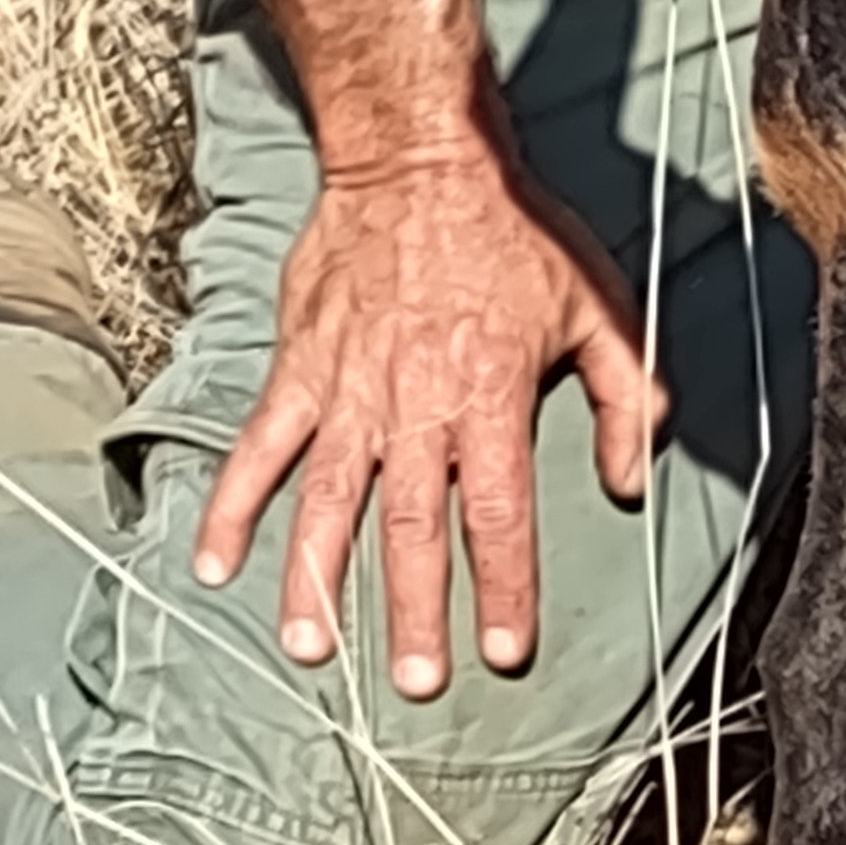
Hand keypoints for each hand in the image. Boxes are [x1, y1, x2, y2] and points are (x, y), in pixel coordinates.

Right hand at [198, 0, 665, 698]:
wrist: (420, 161)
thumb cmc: (515, 231)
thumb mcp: (598, 305)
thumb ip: (624, 395)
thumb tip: (630, 477)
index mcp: (491, 398)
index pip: (498, 515)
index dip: (503, 589)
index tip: (504, 652)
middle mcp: (415, 409)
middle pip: (412, 530)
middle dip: (413, 614)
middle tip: (416, 683)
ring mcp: (349, 393)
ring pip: (328, 505)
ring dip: (317, 583)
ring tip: (313, 651)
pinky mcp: (300, 370)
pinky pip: (261, 448)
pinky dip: (235, 507)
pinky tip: (215, 565)